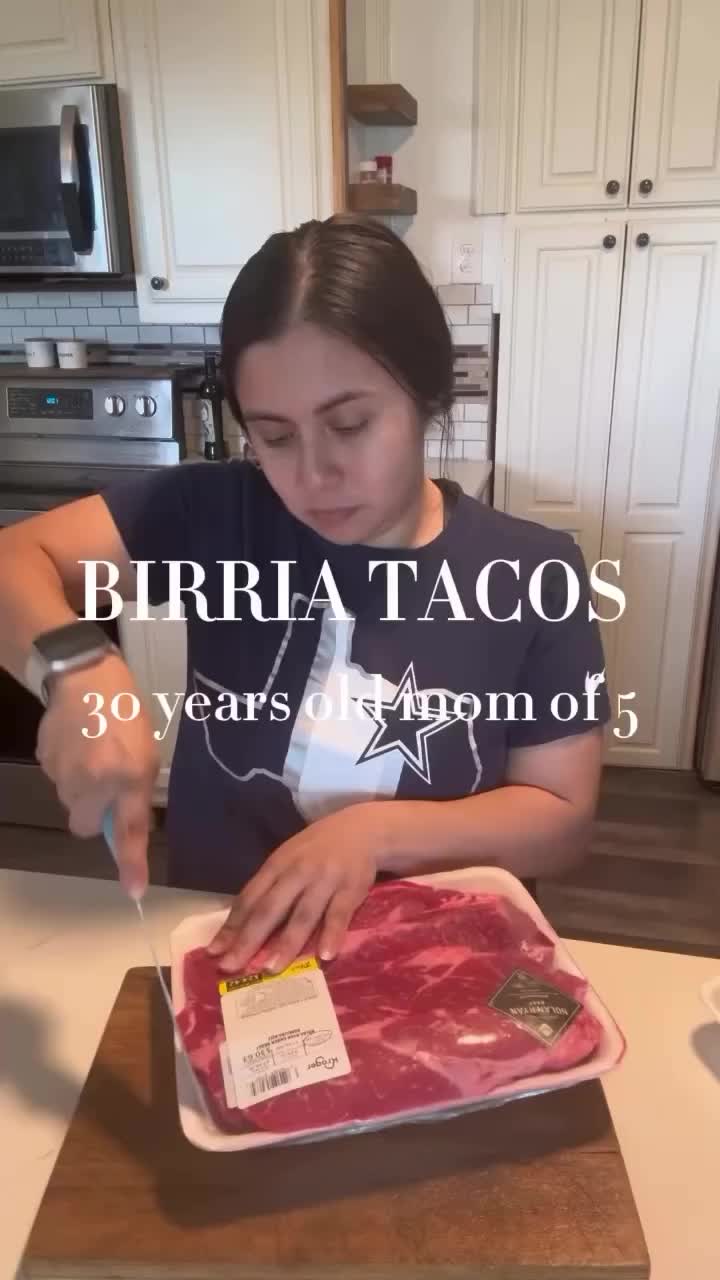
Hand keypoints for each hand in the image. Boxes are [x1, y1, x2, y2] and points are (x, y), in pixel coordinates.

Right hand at [35, 652, 158, 897]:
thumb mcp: (145, 756)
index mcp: (126, 777)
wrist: (85, 677)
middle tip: (109, 781)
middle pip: (86, 823)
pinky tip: (76, 743)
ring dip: (82, 787)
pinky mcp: (44, 760)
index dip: (131, 864)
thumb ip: (134, 797)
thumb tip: (117, 830)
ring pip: (71, 800)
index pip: (128, 831)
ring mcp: (64, 772)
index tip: (134, 892)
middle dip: (95, 811)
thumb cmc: (126, 715)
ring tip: (94, 752)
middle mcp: (93, 781)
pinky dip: (67, 770)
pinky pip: (57, 779)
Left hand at [207, 803, 386, 974]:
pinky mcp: (351, 888)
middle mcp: (297, 873)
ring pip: (303, 915)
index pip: (249, 898)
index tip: (214, 952)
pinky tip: (325, 955)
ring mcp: (324, 880)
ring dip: (287, 943)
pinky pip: (339, 914)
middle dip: (248, 939)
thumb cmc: (317, 849)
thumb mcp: (289, 859)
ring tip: (272, 969)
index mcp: (277, 865)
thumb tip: (241, 924)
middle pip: (269, 909)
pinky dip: (332, 934)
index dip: (231, 926)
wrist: (362, 829)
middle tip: (231, 966)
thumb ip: (270, 887)